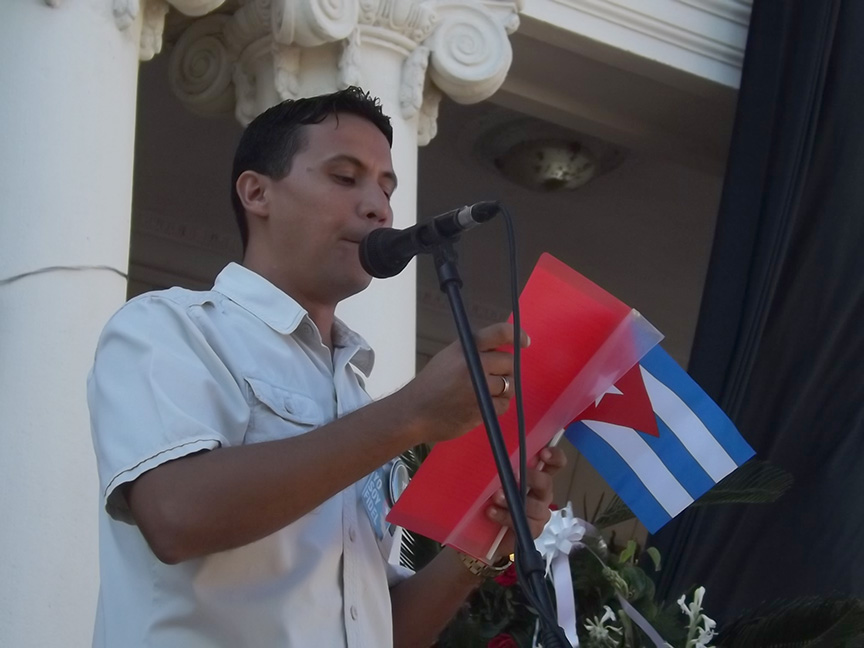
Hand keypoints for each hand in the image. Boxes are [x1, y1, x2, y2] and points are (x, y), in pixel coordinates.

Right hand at [396, 322, 528, 444]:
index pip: (498, 333)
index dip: (516, 335)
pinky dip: (497, 406)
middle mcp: (474, 365)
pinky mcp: (481, 409)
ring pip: (509, 385)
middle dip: (505, 370)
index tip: (525, 342)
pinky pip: (503, 405)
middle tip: (492, 377)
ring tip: (485, 393)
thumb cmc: (431, 384)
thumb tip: (502, 350)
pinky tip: (481, 406)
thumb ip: (473, 353)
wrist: (413, 413)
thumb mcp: (448, 358)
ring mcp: (478, 388)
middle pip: (509, 362)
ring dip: (503, 390)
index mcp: (465, 348)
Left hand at [485, 446, 566, 559]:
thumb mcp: (494, 478)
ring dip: (513, 499)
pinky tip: (492, 512)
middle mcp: (542, 493)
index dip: (554, 457)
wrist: (487, 532)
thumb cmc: (492, 498)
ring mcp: (539, 513)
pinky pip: (526, 524)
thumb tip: (493, 448)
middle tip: (514, 475)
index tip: (543, 454)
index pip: (554, 464)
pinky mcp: (532, 530)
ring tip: (496, 496)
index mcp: (537, 476)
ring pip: (535, 506)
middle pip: (546, 482)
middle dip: (531, 478)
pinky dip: (506, 517)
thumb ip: (498, 465)